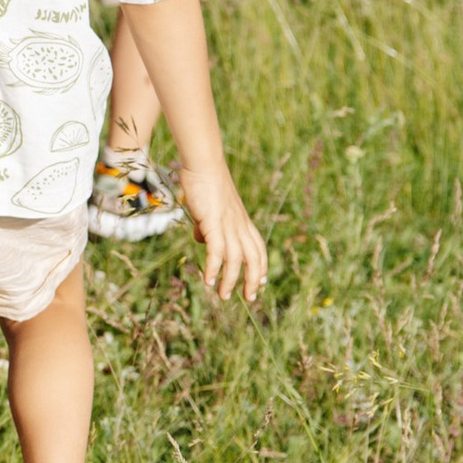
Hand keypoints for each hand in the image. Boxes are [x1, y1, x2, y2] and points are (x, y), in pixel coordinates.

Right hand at [178, 160, 265, 301]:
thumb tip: (201, 239)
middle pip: (254, 258)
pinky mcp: (214, 223)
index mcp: (242, 221)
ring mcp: (228, 225)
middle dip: (253, 281)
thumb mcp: (210, 208)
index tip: (261, 283)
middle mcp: (240, 225)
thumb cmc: (205, 182)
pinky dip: (214, 268)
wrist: (204, 164)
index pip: (258, 248)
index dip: (261, 267)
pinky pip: (217, 251)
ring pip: (236, 260)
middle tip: (249, 298)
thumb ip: (208, 225)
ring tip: (223, 296)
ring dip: (231, 281)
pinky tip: (208, 281)